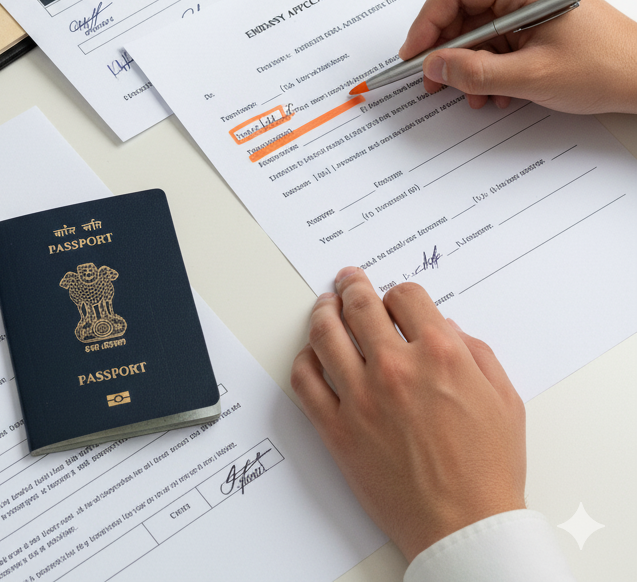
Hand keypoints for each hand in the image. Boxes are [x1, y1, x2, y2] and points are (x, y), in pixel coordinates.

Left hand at [289, 267, 525, 562]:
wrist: (465, 528)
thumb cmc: (489, 470)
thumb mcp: (504, 400)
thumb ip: (476, 353)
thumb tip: (447, 328)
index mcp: (440, 355)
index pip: (406, 296)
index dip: (399, 294)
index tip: (395, 300)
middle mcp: (395, 368)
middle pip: (359, 306)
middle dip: (352, 286)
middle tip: (347, 282)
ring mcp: (361, 397)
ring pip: (325, 334)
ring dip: (323, 312)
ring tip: (325, 307)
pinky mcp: (337, 428)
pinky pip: (305, 381)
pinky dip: (305, 360)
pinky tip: (313, 355)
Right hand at [398, 0, 636, 113]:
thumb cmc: (607, 67)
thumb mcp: (532, 76)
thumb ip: (476, 73)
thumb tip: (434, 67)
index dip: (426, 25)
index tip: (414, 55)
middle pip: (462, 10)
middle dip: (447, 50)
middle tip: (434, 81)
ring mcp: (530, 0)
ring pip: (476, 28)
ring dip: (468, 64)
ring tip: (473, 94)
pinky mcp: (535, 19)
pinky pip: (495, 37)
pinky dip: (487, 64)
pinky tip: (495, 90)